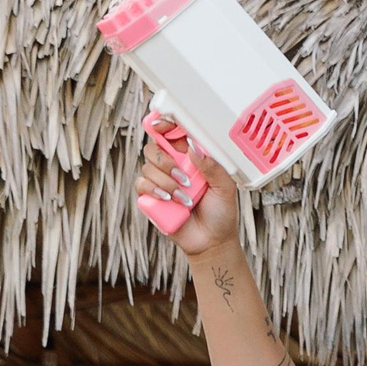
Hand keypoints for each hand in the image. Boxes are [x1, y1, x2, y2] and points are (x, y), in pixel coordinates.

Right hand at [135, 120, 240, 258]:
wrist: (212, 241)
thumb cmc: (221, 213)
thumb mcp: (226, 188)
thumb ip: (213, 167)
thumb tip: (193, 148)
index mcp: (190, 159)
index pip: (172, 135)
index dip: (163, 125)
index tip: (160, 124)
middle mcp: (172, 166)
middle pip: (153, 148)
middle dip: (166, 161)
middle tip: (184, 178)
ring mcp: (160, 181)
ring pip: (147, 167)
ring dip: (167, 182)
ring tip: (185, 198)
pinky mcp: (151, 197)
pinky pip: (141, 184)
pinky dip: (154, 191)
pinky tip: (170, 201)